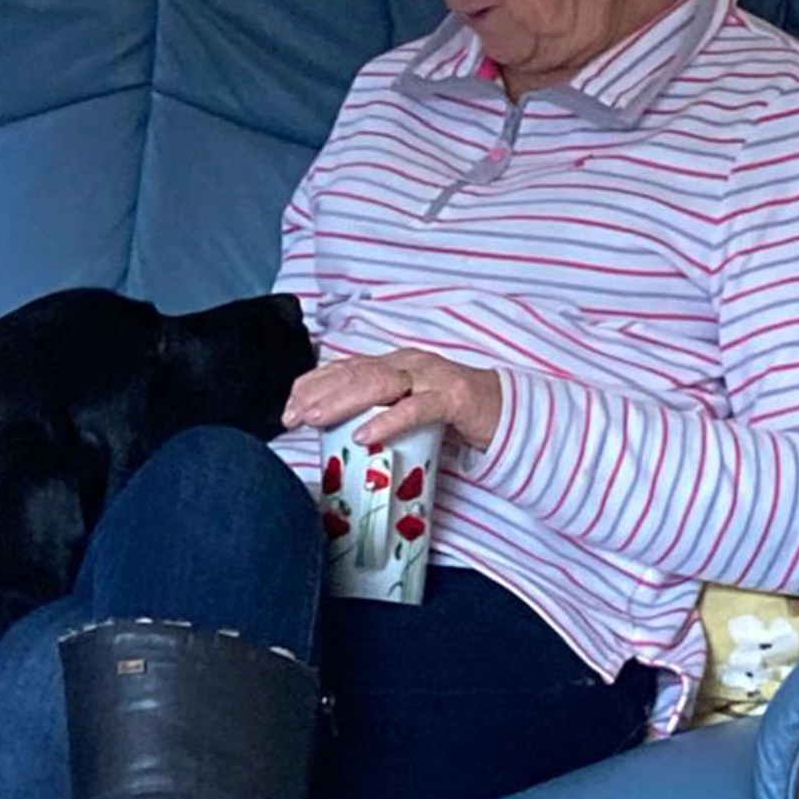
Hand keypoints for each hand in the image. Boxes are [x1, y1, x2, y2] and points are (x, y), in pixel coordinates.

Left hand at [280, 349, 502, 450]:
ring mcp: (432, 378)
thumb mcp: (408, 409)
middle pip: (354, 373)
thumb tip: (337, 435)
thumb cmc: (454, 416)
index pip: (344, 367)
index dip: (313, 384)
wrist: (510, 414)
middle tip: (291, 417)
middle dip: (318, 394)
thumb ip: (379, 412)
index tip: (287, 406)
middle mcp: (409, 363)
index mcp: (395, 364)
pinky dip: (388, 421)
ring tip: (314, 420)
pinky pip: (416, 409)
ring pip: (379, 384)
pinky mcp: (454, 398)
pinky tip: (365, 435)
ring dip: (342, 402)